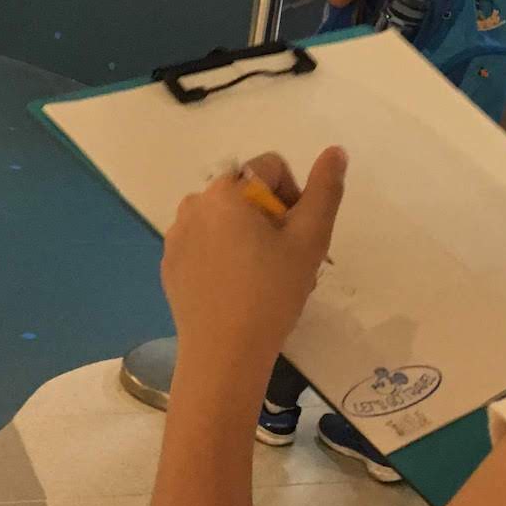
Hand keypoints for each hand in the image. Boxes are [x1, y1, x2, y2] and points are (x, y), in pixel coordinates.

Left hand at [162, 150, 346, 384]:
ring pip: (226, 219)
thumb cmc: (271, 293)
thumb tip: (335, 151)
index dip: (295, 198)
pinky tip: (236, 289)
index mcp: (226, 190)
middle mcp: (195, 203)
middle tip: (284, 261)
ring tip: (262, 277)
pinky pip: (205, 243)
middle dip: (271, 218)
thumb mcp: (310, 240)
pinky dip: (224, 256)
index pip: (271, 168)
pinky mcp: (170, 263)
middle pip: (247, 192)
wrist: (224, 354)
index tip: (297, 238)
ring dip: (248, 236)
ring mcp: (177, 235)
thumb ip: (325, 191)